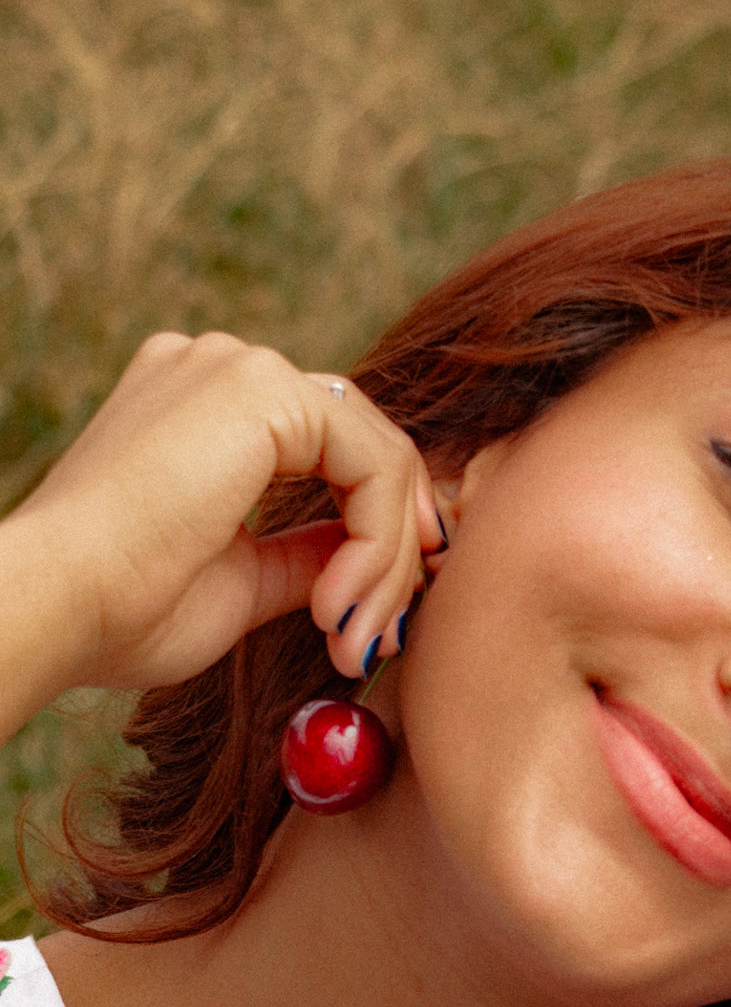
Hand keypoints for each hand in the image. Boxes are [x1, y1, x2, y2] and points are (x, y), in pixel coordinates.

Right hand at [7, 331, 444, 692]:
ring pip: (378, 457)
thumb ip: (306, 552)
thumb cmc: (123, 610)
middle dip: (396, 549)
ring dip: (389, 560)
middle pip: (363, 447)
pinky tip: (337, 605)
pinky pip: (373, 463)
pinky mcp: (263, 389)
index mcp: (204, 406)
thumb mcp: (243, 579)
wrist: (59, 606)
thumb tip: (370, 556)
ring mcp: (240, 369)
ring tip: (358, 638)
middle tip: (386, 635)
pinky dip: (378, 543)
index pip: (332, 448)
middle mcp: (222, 370)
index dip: (378, 531)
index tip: (380, 615)